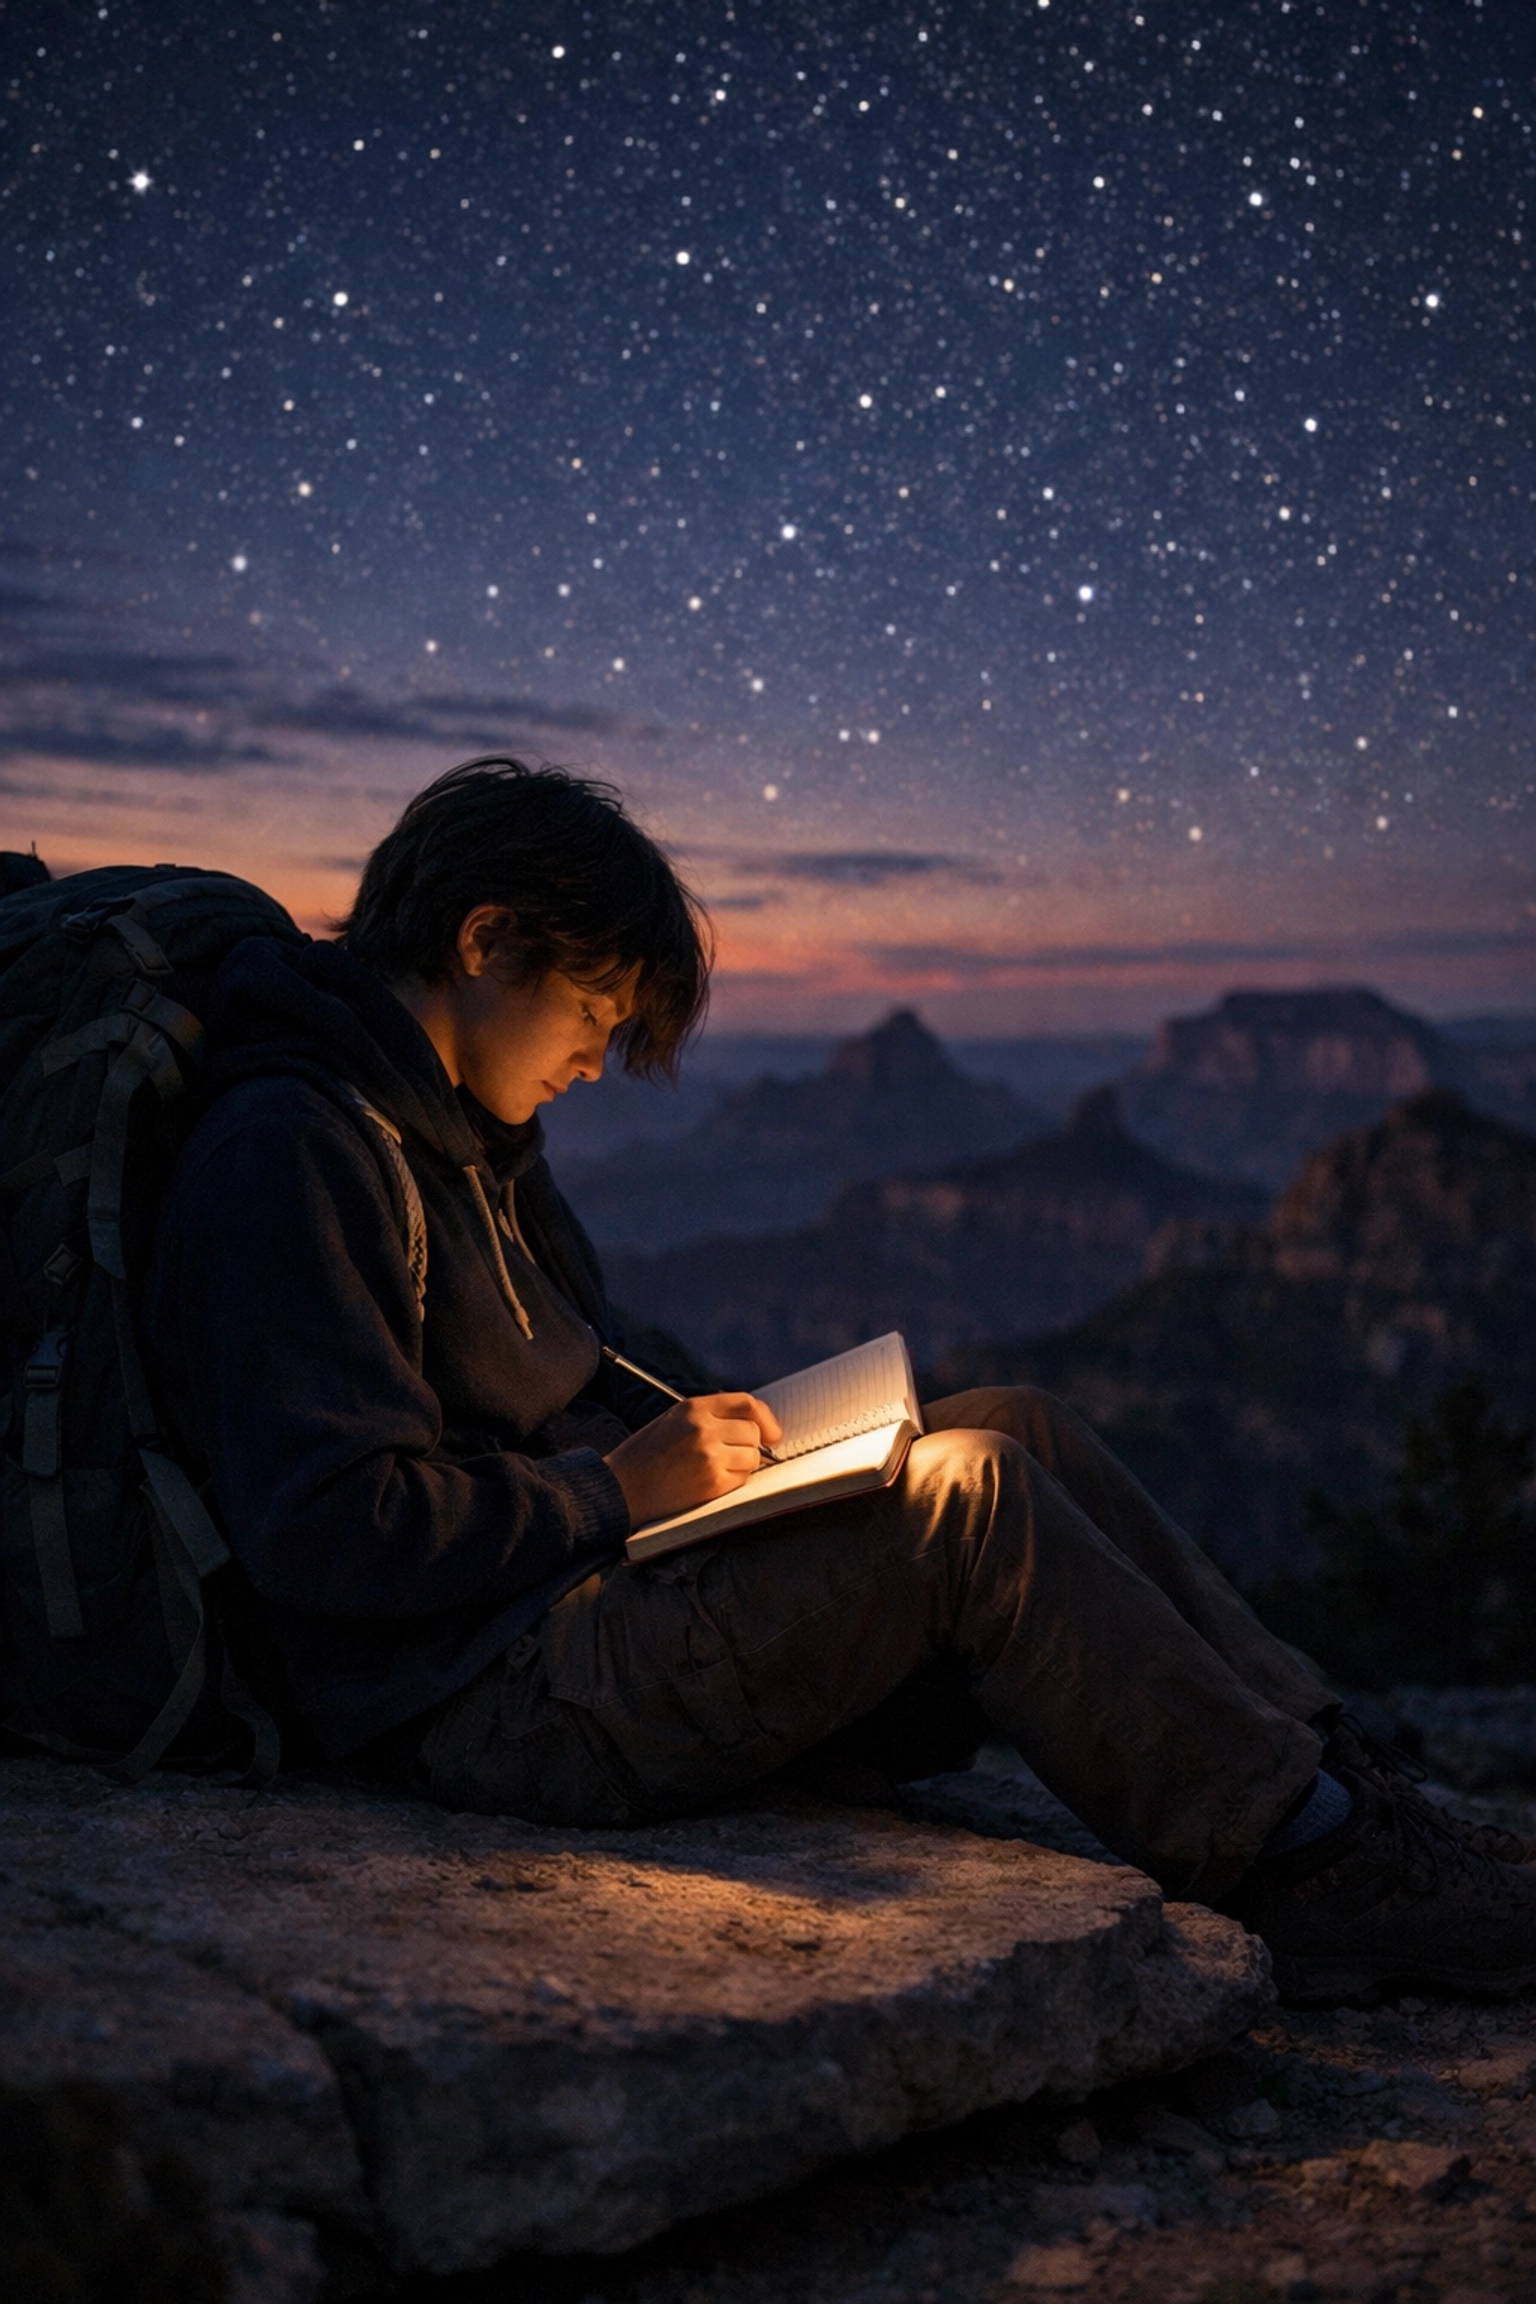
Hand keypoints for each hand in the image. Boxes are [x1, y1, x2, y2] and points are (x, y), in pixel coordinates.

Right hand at [604, 1392, 783, 1529]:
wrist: (621, 1487)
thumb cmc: (647, 1455)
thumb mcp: (674, 1420)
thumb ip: (711, 1417)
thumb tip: (756, 1427)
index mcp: (693, 1407)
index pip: (746, 1404)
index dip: (765, 1419)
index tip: (772, 1434)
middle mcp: (703, 1427)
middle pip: (753, 1432)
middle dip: (749, 1446)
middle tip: (730, 1456)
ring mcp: (709, 1455)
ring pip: (753, 1457)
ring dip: (742, 1465)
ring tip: (714, 1469)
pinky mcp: (712, 1483)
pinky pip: (742, 1479)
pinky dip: (733, 1482)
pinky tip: (709, 1482)